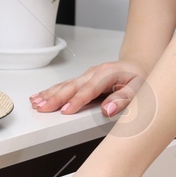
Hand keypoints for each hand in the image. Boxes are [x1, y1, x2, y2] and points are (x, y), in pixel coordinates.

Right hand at [30, 58, 148, 117]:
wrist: (138, 65)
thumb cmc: (139, 77)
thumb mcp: (139, 89)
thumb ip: (123, 99)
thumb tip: (108, 109)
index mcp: (106, 74)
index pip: (89, 90)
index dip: (76, 101)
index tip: (65, 111)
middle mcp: (94, 73)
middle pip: (71, 86)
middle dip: (55, 98)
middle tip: (42, 108)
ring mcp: (87, 76)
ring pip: (65, 85)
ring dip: (49, 94)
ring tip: (36, 103)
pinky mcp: (83, 80)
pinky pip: (65, 85)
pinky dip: (51, 91)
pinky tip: (40, 96)